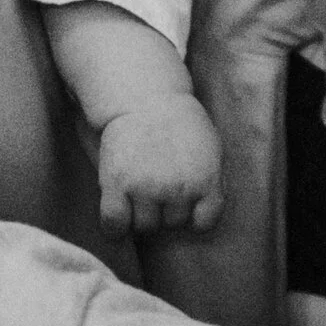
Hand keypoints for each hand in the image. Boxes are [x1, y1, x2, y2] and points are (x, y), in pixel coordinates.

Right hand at [96, 92, 224, 235]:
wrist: (146, 98)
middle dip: (167, 210)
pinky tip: (118, 214)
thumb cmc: (179, 124)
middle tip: (159, 185)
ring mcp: (146, 187)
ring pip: (145, 226)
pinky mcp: (116, 183)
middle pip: (173, 223)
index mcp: (206, 180)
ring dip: (142, 215)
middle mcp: (177, 188)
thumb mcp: (210, 150)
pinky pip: (114, 224)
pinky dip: (115, 228)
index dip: (195, 216)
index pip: (204, 222)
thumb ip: (211, 183)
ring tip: (140, 192)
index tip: (188, 203)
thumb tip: (199, 216)